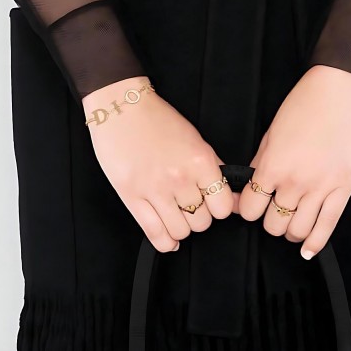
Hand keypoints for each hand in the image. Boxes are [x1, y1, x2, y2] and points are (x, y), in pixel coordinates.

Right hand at [82, 76, 233, 252]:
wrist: (122, 108)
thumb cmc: (157, 119)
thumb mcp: (195, 138)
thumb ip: (212, 166)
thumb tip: (228, 191)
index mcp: (200, 161)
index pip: (224, 205)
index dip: (221, 207)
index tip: (215, 203)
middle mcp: (180, 178)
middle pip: (203, 222)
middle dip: (201, 216)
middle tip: (193, 206)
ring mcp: (155, 190)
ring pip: (181, 231)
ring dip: (183, 227)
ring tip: (178, 215)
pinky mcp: (132, 197)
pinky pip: (155, 233)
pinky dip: (165, 242)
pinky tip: (168, 238)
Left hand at [238, 65, 350, 258]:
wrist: (340, 91)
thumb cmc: (305, 105)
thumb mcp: (272, 133)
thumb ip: (261, 163)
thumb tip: (251, 185)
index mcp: (273, 165)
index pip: (250, 209)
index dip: (247, 209)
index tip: (250, 205)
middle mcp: (295, 182)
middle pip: (273, 224)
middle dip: (269, 220)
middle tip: (272, 211)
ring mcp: (321, 188)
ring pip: (298, 231)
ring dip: (290, 231)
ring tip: (290, 223)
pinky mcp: (343, 188)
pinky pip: (328, 226)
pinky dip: (315, 244)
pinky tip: (308, 249)